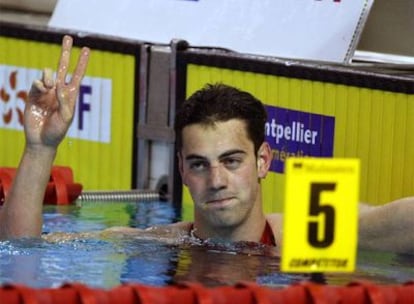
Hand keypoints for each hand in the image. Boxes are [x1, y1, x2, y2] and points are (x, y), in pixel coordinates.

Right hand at [25, 35, 89, 149]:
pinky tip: (41, 89)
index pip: (77, 75)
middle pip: (63, 67)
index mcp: (71, 95)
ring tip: (49, 88)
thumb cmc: (57, 131)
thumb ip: (65, 101)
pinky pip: (36, 83)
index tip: (86, 49)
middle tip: (68, 37)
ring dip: (48, 77)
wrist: (41, 140)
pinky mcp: (33, 95)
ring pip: (47, 74)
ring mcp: (46, 92)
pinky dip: (39, 84)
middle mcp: (59, 91)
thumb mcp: (66, 118)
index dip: (82, 63)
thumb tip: (59, 85)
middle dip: (65, 52)